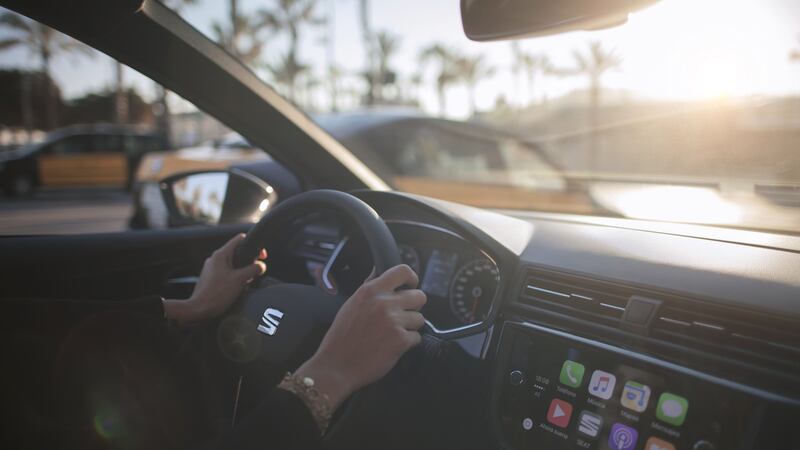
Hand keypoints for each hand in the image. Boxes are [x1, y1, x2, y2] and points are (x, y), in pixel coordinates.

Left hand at [163, 233, 265, 325]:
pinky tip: (238, 288)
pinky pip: (227, 273)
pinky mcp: (211, 279)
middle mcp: (215, 259)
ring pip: (233, 264)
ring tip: (246, 282)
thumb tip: (261, 266)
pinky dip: (235, 278)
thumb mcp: (240, 279)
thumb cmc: (216, 294)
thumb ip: (253, 269)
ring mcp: (212, 269)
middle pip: (237, 253)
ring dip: (242, 271)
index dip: (253, 244)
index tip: (261, 255)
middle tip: (255, 271)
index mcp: (221, 255)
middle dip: (249, 261)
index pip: (240, 239)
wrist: (199, 310)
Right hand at [294, 264, 426, 409]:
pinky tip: (391, 345)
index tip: (411, 285)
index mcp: (371, 290)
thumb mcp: (352, 303)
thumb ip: (370, 286)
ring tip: (392, 333)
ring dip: (410, 327)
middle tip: (402, 315)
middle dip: (414, 307)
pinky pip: (417, 337)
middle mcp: (384, 303)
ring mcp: (394, 321)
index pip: (403, 271)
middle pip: (419, 296)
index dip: (412, 278)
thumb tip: (379, 270)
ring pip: (420, 318)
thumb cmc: (342, 336)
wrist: (336, 365)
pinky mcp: (401, 340)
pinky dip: (407, 343)